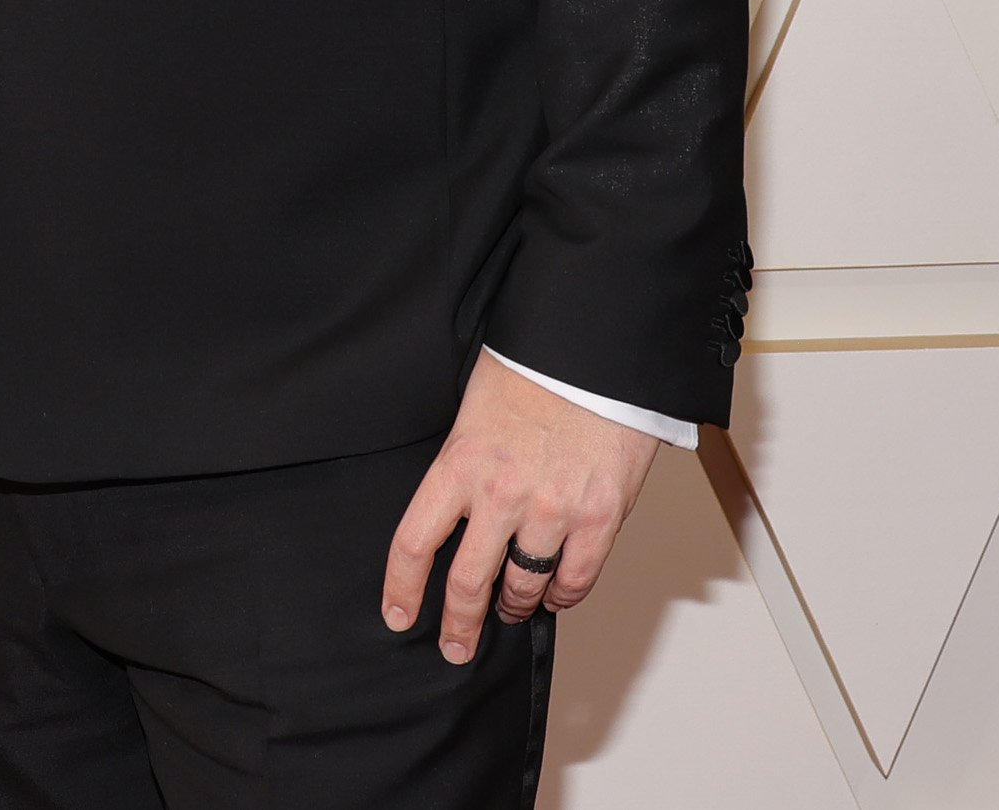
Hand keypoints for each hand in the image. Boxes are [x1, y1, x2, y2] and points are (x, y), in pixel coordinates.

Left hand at [383, 350, 660, 662]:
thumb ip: (463, 465)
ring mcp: (551, 510)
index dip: (402, 588)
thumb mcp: (473, 412)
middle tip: (457, 646)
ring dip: (515, 607)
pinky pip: (576, 579)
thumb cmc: (533, 369)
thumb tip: (456, 507)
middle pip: (467, 582)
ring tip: (512, 610)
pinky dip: (563, 596)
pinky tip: (554, 596)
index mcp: (459, 465)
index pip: (414, 542)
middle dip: (460, 625)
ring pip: (523, 588)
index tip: (399, 615)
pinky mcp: (599, 517)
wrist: (594, 351)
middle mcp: (500, 495)